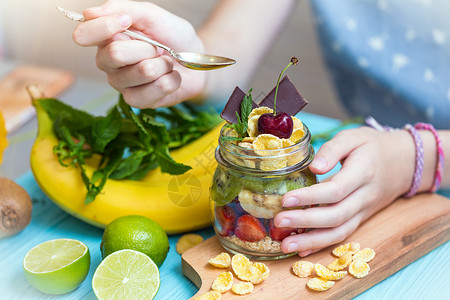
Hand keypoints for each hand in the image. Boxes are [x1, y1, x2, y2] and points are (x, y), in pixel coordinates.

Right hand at [72, 0, 206, 107]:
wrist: (195, 60)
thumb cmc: (172, 36)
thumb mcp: (151, 15)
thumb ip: (122, 9)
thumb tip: (89, 13)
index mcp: (105, 39)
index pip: (84, 35)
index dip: (105, 27)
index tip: (127, 20)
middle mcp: (107, 63)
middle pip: (116, 54)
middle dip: (147, 47)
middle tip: (157, 47)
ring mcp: (121, 85)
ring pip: (143, 71)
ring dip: (163, 63)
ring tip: (165, 62)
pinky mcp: (136, 101)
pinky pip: (157, 88)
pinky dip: (171, 79)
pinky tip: (170, 77)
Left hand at [274, 127, 415, 255]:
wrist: (402, 163)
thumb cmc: (371, 147)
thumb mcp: (353, 137)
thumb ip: (332, 149)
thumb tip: (314, 168)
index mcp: (363, 172)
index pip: (336, 190)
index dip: (310, 197)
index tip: (286, 200)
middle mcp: (365, 196)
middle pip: (336, 216)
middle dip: (305, 221)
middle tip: (278, 221)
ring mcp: (364, 211)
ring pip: (340, 232)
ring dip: (312, 242)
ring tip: (286, 245)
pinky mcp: (360, 219)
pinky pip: (342, 235)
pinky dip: (322, 245)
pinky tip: (301, 250)